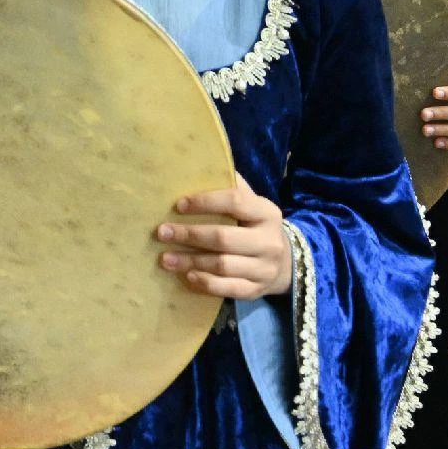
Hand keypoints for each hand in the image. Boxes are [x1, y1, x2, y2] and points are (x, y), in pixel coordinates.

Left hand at [157, 173, 292, 298]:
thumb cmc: (255, 225)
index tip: (178, 204)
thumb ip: (231, 186)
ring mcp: (265, 268)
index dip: (205, 202)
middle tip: (161, 232)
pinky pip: (230, 289)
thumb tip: (201, 158)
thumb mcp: (251, 204)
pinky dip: (207, 283)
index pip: (235, 202)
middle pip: (224, 238)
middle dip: (189, 235)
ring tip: (164, 258)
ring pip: (223, 266)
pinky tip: (188, 276)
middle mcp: (269, 241)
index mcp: (266, 212)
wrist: (286, 263)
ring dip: (190, 261)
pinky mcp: (257, 290)